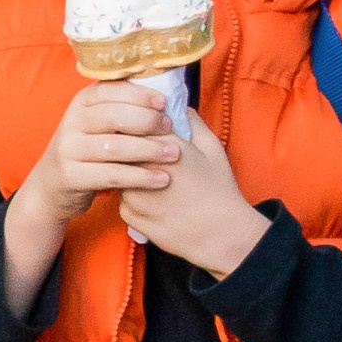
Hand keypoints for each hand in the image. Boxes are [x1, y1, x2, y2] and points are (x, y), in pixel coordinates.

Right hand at [3, 81, 180, 316]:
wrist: (53, 186)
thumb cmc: (90, 150)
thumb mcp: (98, 124)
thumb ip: (122, 109)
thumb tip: (164, 98)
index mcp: (81, 102)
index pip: (110, 89)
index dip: (138, 94)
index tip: (163, 102)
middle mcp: (72, 122)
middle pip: (113, 115)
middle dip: (147, 120)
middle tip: (171, 129)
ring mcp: (69, 149)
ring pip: (114, 146)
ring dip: (149, 149)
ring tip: (174, 154)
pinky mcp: (71, 176)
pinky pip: (111, 175)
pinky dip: (140, 177)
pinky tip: (161, 179)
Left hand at [116, 104, 268, 279]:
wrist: (222, 233)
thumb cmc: (220, 190)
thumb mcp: (213, 149)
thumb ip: (194, 123)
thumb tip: (179, 107)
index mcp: (165, 147)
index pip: (132, 124)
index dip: (133, 125)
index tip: (139, 130)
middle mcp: (145, 167)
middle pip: (119, 148)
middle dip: (126, 149)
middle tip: (141, 156)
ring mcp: (135, 193)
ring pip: (118, 174)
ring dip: (128, 175)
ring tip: (151, 183)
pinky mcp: (131, 215)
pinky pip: (123, 201)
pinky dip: (134, 201)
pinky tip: (155, 204)